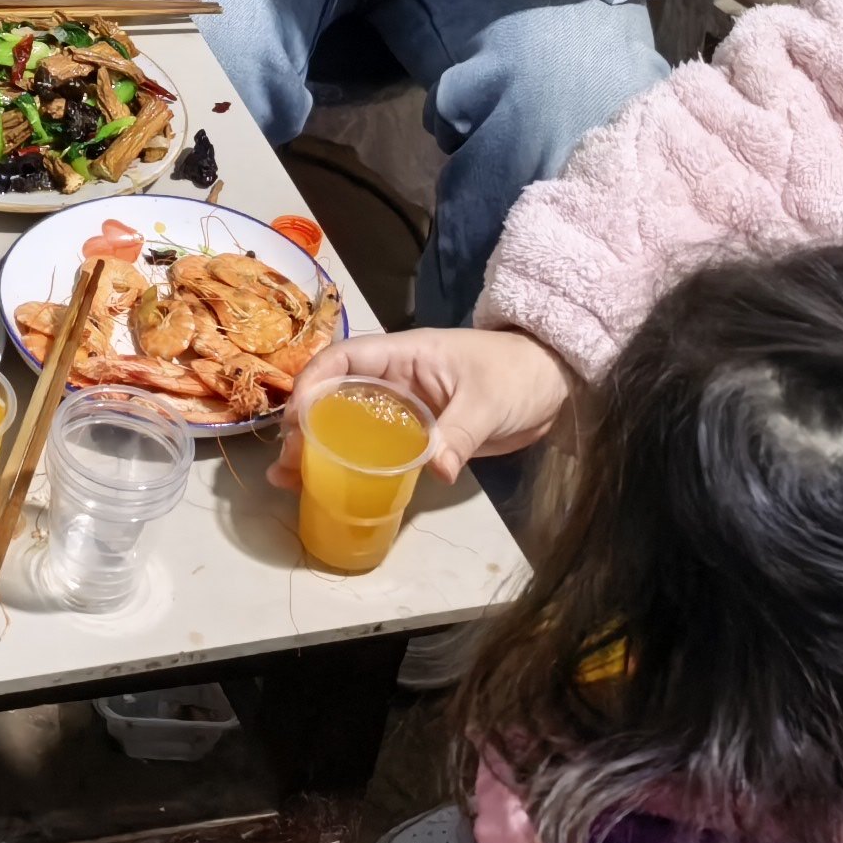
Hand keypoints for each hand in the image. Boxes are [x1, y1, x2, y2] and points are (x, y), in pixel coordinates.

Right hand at [268, 324, 580, 488]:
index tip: (294, 417)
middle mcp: (395, 379)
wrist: (554, 387)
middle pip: (335, 396)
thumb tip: (436, 469)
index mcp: (405, 355)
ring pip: (348, 425)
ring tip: (290, 479)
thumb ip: (460, 432)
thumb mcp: (488, 401)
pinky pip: (374, 447)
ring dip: (318, 449)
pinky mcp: (416, 434)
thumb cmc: (518, 375)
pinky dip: (348, 464)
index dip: (314, 382)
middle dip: (305, 425)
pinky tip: (328, 487)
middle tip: (287, 462)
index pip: (345, 358)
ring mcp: (403, 408)